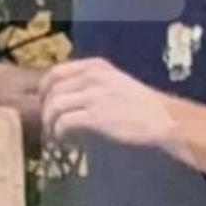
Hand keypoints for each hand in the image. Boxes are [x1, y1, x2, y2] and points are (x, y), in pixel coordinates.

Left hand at [40, 58, 177, 149]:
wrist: (162, 118)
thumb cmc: (143, 104)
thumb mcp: (117, 82)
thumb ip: (94, 83)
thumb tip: (71, 96)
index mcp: (96, 66)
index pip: (57, 71)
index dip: (44, 87)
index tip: (43, 101)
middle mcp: (91, 77)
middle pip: (52, 89)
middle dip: (45, 107)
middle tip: (48, 122)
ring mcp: (93, 96)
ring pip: (54, 105)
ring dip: (50, 121)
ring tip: (54, 133)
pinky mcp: (95, 117)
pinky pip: (64, 122)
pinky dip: (59, 132)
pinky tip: (64, 139)